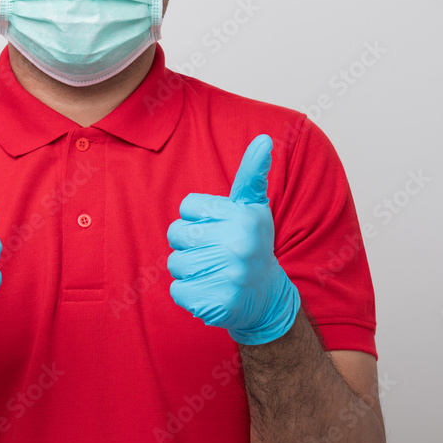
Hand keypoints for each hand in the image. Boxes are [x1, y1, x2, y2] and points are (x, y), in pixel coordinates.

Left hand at [167, 134, 299, 344]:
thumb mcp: (254, 207)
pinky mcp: (217, 303)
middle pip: (177, 233)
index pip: (187, 206)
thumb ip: (253, 173)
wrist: (267, 298)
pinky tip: (211, 289)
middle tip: (215, 252)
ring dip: (188, 269)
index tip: (219, 227)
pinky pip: (177, 290)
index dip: (198, 217)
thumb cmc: (252, 243)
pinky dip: (189, 292)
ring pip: (175, 263)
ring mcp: (229, 276)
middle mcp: (239, 245)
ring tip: (214, 271)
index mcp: (244, 216)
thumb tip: (263, 139)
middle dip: (190, 243)